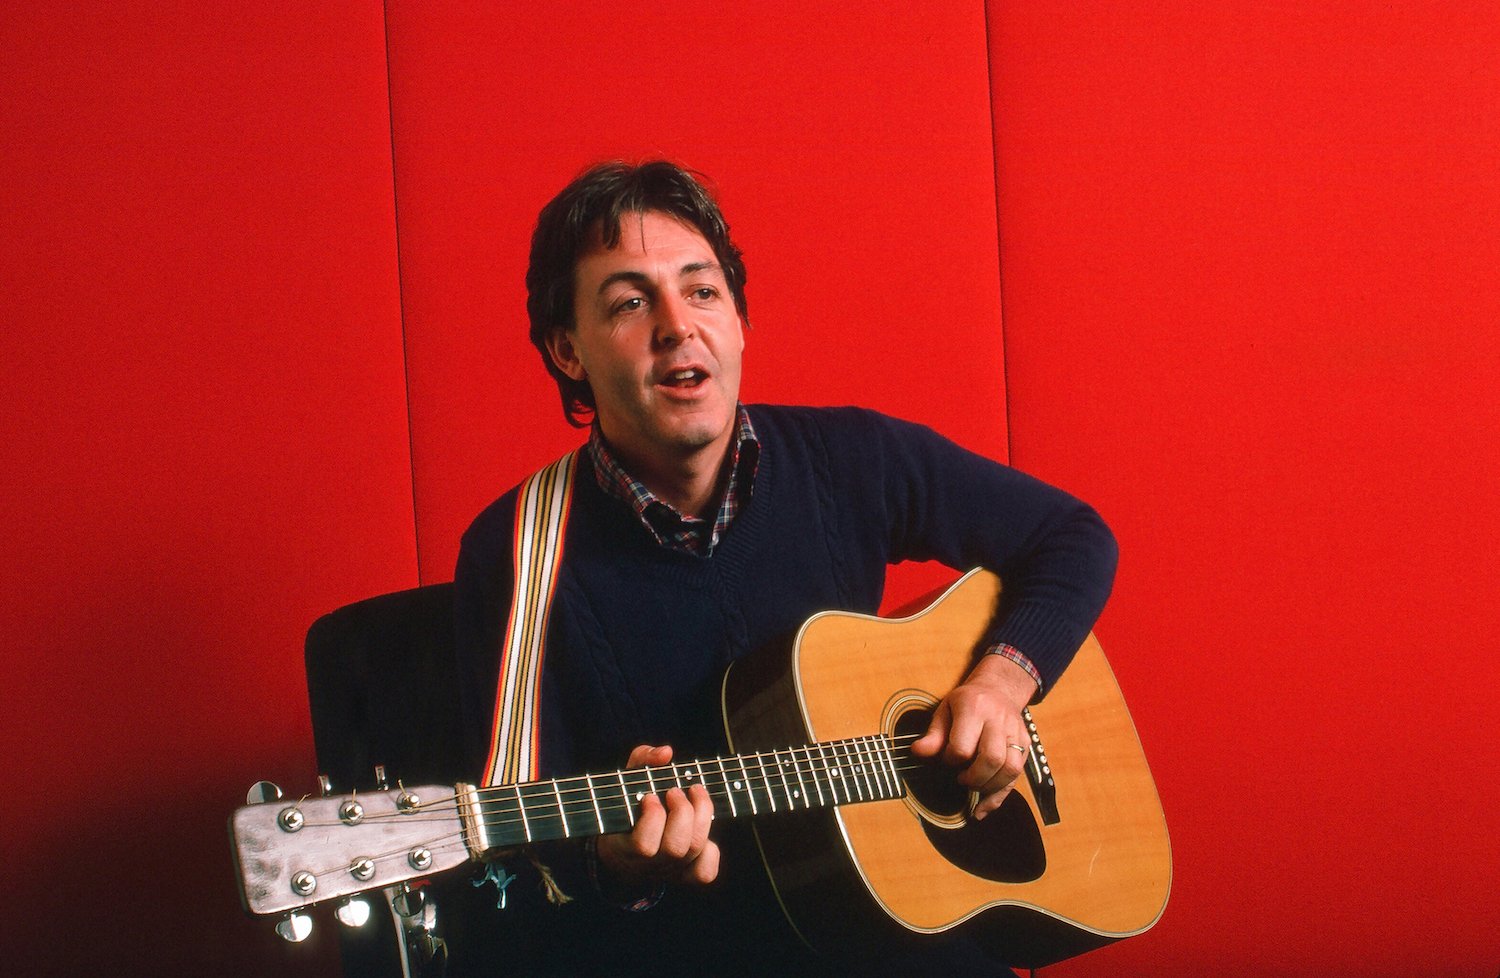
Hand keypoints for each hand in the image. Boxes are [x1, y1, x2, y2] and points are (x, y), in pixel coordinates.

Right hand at [595, 744, 719, 887]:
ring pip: (694, 850)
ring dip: (700, 816)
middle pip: (676, 847)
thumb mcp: (627, 779)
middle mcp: (650, 864)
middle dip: (682, 812)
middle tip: (675, 792)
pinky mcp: (686, 874)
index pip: (644, 845)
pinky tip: (701, 829)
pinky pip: (705, 873)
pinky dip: (710, 852)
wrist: (621, 848)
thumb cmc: (627, 805)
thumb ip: (642, 760)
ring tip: (694, 793)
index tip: (650, 796)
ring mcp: (670, 871)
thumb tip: (666, 753)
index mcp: (626, 847)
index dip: (653, 817)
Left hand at [909, 654, 1036, 819]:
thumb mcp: (944, 710)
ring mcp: (1016, 733)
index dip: (950, 760)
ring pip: (1010, 769)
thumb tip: (918, 752)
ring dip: (989, 787)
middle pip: (992, 759)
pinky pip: (1017, 776)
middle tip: (961, 779)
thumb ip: (933, 734)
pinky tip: (983, 808)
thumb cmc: (967, 702)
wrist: (998, 689)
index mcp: (974, 708)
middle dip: (973, 778)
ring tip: (973, 787)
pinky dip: (1000, 796)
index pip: (963, 746)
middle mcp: (998, 720)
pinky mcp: (1026, 745)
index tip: (946, 760)